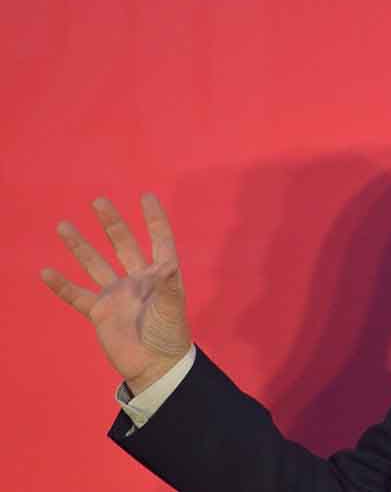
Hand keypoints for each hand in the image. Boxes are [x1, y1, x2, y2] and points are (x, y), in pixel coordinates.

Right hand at [41, 193, 191, 394]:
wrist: (155, 367)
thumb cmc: (169, 336)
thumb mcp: (172, 309)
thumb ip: (170, 286)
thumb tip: (170, 264)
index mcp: (160, 275)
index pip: (159, 240)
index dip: (154, 219)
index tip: (146, 196)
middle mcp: (138, 279)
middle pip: (123, 244)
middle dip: (112, 223)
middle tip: (98, 201)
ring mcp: (117, 294)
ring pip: (96, 264)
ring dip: (80, 246)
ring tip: (64, 225)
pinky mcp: (100, 312)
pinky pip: (77, 295)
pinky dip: (61, 285)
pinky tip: (46, 272)